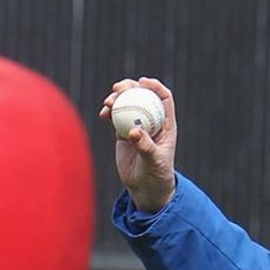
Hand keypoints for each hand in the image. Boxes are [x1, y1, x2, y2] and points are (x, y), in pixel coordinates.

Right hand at [99, 77, 176, 211]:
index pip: (163, 98)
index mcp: (166, 124)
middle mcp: (152, 122)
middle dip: (131, 87)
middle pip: (142, 96)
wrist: (145, 188)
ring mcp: (138, 126)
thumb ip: (145, 146)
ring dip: (117, 98)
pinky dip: (109, 112)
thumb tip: (134, 132)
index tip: (142, 82)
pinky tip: (103, 113)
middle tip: (119, 88)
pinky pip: (116, 117)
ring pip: (127, 105)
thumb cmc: (156, 175)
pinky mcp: (124, 133)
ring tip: (109, 102)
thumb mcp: (153, 161)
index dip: (154, 86)